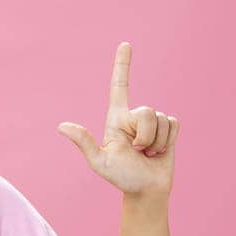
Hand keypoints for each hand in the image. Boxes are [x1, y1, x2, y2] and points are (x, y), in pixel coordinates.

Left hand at [56, 42, 177, 196]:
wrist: (147, 191)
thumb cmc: (122, 178)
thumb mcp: (100, 162)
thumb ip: (84, 143)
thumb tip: (62, 126)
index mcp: (116, 118)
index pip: (119, 86)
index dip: (122, 65)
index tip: (125, 44)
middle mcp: (135, 117)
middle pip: (147, 111)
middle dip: (145, 135)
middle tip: (139, 151)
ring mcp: (153, 123)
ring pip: (162, 119)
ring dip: (157, 141)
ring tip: (148, 154)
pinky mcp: (168, 129)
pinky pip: (174, 123)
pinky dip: (169, 140)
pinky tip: (160, 151)